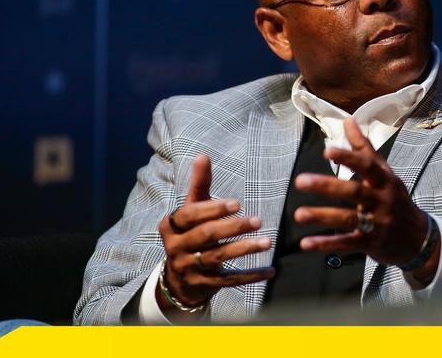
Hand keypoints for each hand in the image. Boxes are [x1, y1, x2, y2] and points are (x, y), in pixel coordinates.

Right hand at [157, 155, 273, 314]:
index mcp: (171, 226)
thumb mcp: (191, 210)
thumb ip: (199, 185)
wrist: (179, 278)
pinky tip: (270, 270)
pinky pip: (230, 281)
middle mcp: (176, 248)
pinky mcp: (205, 285)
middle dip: (233, 228)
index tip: (237, 203)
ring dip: (244, 249)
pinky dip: (251, 276)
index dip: (213, 209)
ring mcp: (190, 269)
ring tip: (267, 242)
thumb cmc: (190, 233)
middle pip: (206, 236)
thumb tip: (203, 156)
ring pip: (218, 258)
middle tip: (258, 220)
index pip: (190, 215)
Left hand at [293, 118, 439, 283]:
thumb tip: (348, 120)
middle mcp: (381, 200)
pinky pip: (347, 243)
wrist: (418, 238)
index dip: (348, 158)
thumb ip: (364, 148)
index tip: (327, 151)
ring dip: (322, 217)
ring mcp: (377, 224)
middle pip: (353, 192)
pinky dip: (326, 244)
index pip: (367, 166)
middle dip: (327, 186)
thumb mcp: (385, 173)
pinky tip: (306, 243)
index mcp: (384, 180)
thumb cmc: (395, 199)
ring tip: (298, 214)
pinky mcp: (370, 244)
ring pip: (348, 219)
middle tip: (300, 181)